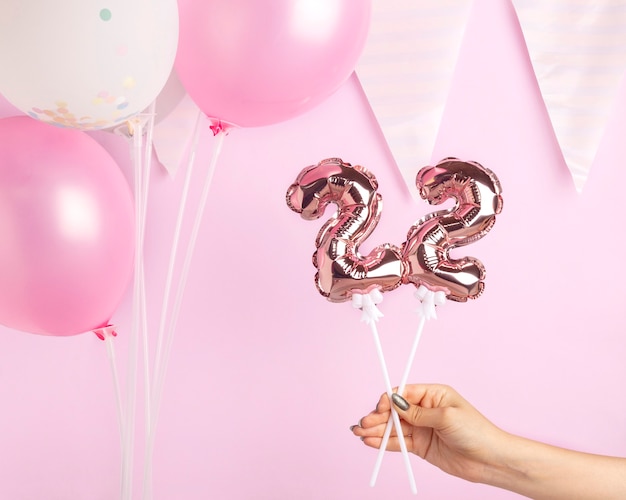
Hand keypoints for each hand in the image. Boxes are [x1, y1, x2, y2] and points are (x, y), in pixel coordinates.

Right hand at [351, 384, 510, 482]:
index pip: (404, 393)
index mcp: (433, 395)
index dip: (388, 400)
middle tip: (362, 425)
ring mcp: (422, 428)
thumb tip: (395, 402)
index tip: (379, 409)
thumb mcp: (446, 417)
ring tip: (359, 434)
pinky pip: (398, 443)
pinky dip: (384, 443)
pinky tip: (370, 443)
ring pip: (393, 428)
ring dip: (376, 430)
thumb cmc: (476, 432)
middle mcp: (425, 410)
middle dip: (377, 417)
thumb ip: (417, 413)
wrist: (490, 461)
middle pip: (395, 411)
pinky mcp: (421, 446)